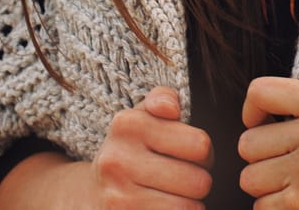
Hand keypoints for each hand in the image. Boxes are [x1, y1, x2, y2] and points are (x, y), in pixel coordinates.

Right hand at [90, 85, 214, 208]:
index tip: (190, 154)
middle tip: (187, 178)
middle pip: (199, 181)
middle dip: (200, 181)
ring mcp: (119, 196)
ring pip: (190, 208)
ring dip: (192, 204)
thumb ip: (161, 99)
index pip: (200, 145)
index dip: (204, 152)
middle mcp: (118, 160)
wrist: (94, 190)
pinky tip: (166, 207)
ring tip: (176, 194)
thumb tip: (171, 107)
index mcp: (127, 125)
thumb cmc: (132, 149)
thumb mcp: (142, 116)